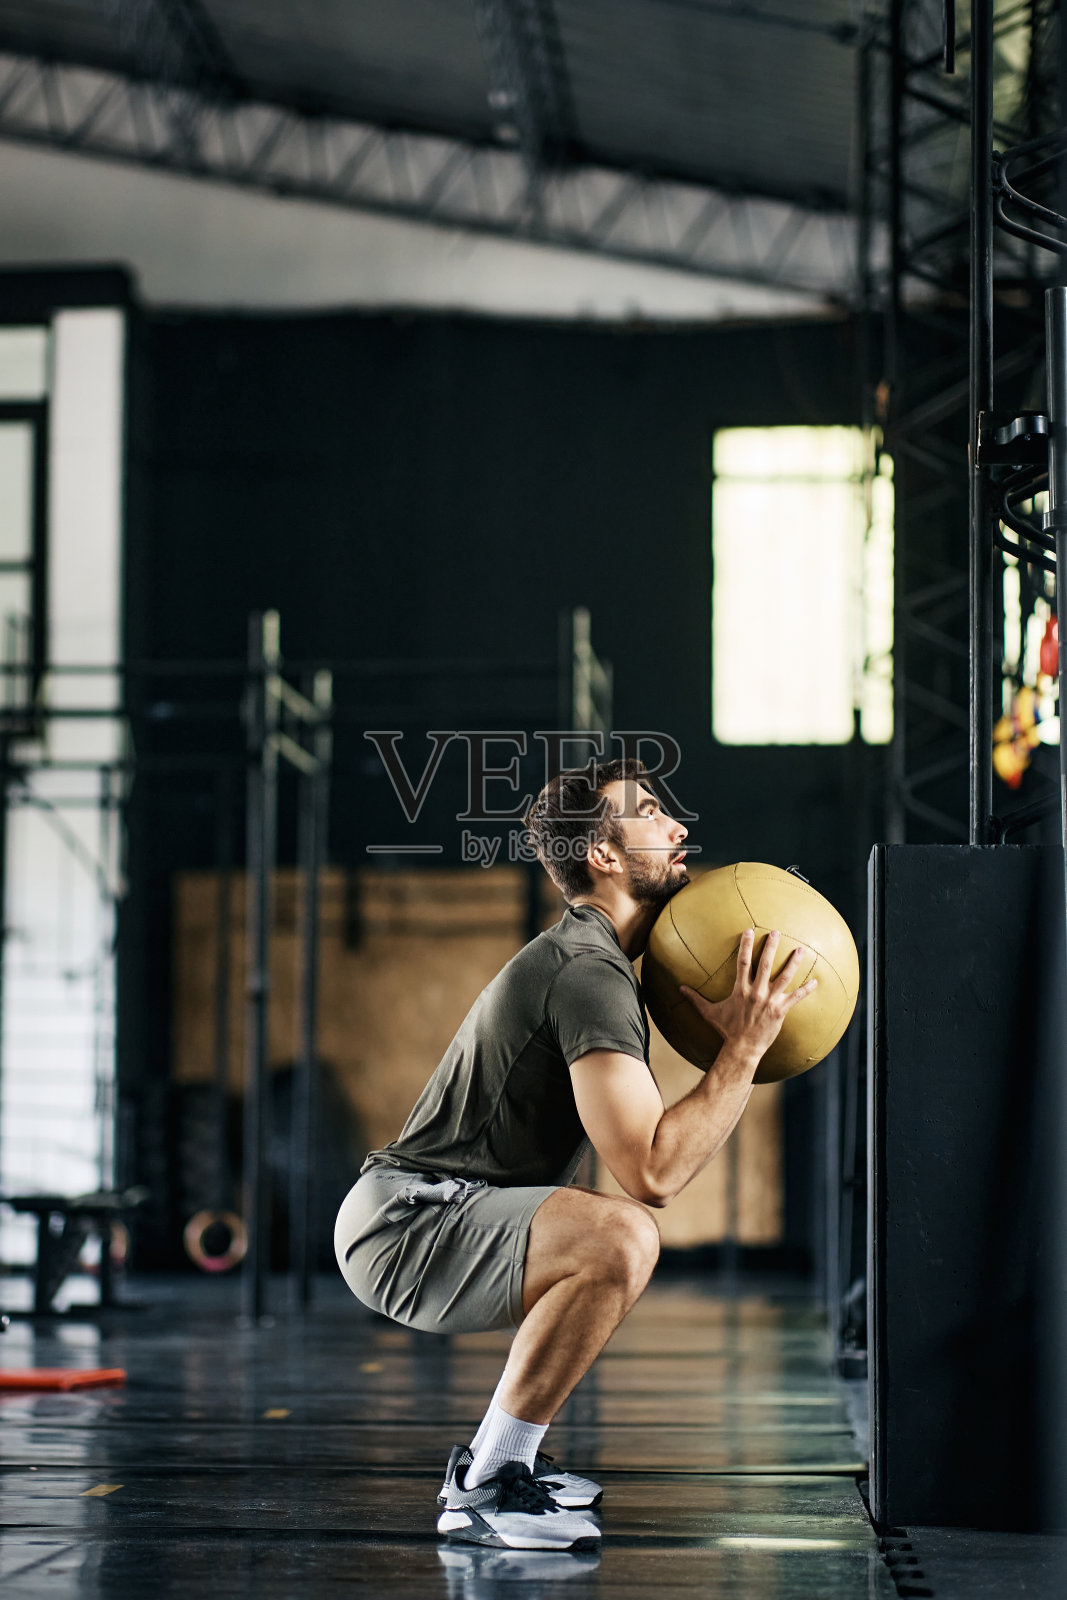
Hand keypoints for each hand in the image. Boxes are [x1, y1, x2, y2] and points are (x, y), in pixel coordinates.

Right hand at [680, 929, 816, 1063]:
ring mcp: (770, 1001)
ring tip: (802, 950)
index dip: (746, 945)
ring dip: (794, 963)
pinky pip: (796, 998)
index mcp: (740, 989)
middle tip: (777, 932)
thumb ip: (695, 999)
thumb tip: (679, 988)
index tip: (750, 931)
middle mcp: (756, 992)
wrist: (742, 1049)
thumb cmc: (726, 1030)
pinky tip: (816, 981)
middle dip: (772, 947)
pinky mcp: (780, 1011)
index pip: (743, 962)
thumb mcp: (709, 1013)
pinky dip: (807, 990)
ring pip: (784, 977)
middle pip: (766, 964)